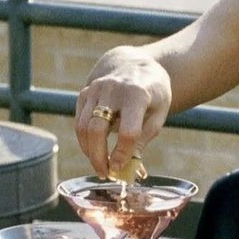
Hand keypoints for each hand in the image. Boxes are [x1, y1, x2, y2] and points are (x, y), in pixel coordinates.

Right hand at [75, 48, 172, 177]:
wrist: (136, 65)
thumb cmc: (153, 93)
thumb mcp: (159, 113)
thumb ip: (145, 137)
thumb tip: (129, 165)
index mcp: (137, 94)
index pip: (128, 131)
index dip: (123, 153)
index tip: (121, 168)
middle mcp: (113, 89)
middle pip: (97, 129)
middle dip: (99, 156)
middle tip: (106, 173)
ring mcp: (96, 89)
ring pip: (82, 126)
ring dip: (89, 151)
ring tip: (100, 166)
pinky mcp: (85, 92)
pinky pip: (78, 121)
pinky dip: (84, 140)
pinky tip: (94, 150)